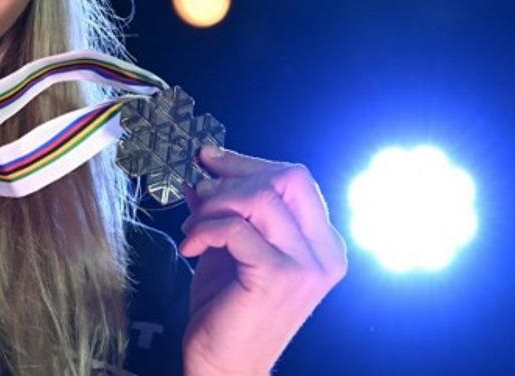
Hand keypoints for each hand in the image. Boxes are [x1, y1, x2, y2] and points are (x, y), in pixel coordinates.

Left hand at [178, 145, 347, 375]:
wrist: (224, 368)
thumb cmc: (229, 312)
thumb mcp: (230, 248)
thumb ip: (226, 209)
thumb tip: (202, 171)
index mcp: (322, 242)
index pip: (296, 179)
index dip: (249, 162)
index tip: (210, 159)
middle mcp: (325, 252)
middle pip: (289, 177)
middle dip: (237, 174)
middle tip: (200, 190)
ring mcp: (306, 265)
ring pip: (262, 197)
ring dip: (216, 202)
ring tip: (192, 224)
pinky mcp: (279, 277)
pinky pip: (237, 228)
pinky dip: (205, 229)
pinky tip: (189, 247)